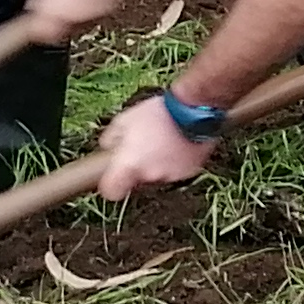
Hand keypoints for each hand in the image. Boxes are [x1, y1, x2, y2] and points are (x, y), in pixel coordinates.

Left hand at [94, 95, 214, 201]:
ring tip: (164, 141)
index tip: (114, 175)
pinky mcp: (190, 171)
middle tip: (143, 147)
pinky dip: (176, 160)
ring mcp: (171, 175)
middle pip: (138, 182)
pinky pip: (177, 170)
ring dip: (158, 163)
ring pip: (158, 175)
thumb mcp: (124, 119)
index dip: (112, 185)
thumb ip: (111, 138)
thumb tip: (108, 148)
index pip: (112, 192)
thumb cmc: (157, 113)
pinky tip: (178, 143)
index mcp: (128, 165)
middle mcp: (149, 175)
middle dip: (139, 168)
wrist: (195, 111)